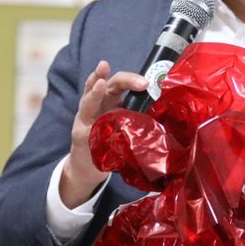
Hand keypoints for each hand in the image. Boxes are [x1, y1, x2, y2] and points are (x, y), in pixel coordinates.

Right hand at [59, 61, 147, 207]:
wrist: (87, 166)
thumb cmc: (107, 142)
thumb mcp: (120, 125)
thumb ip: (132, 116)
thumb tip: (163, 112)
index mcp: (107, 100)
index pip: (118, 83)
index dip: (130, 79)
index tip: (146, 82)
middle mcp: (94, 104)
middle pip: (105, 86)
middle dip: (121, 80)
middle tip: (139, 81)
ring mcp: (84, 119)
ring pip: (88, 101)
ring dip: (94, 93)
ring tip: (100, 83)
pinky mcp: (81, 136)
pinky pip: (87, 128)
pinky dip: (93, 123)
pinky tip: (96, 120)